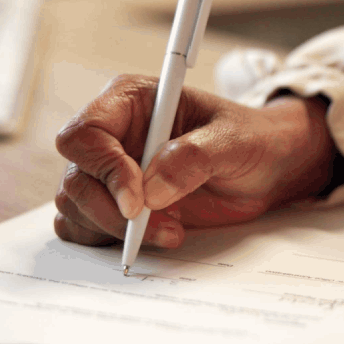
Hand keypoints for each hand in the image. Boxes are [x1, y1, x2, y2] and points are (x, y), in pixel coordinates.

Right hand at [53, 75, 335, 248]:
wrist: (267, 168)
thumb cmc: (250, 139)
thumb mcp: (234, 140)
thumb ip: (194, 157)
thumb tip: (151, 190)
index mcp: (130, 102)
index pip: (84, 134)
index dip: (103, 169)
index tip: (137, 201)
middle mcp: (112, 136)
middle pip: (76, 179)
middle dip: (111, 211)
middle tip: (160, 225)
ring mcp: (111, 173)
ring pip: (76, 208)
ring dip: (116, 230)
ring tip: (171, 230)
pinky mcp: (117, 205)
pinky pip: (87, 229)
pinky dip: (111, 241)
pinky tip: (153, 236)